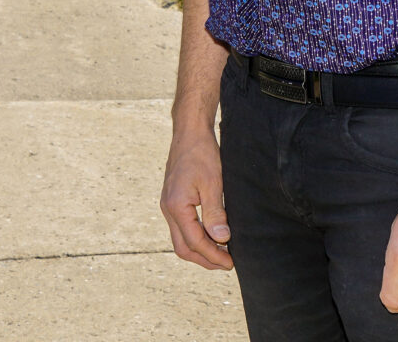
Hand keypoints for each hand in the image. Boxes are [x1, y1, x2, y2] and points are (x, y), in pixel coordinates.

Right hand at [160, 126, 232, 269]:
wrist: (190, 132)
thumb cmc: (202, 153)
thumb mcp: (213, 183)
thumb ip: (215, 213)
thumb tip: (222, 239)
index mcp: (176, 207)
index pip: (194, 242)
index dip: (213, 255)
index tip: (230, 263)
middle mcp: (168, 209)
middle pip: (183, 247)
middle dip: (205, 259)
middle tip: (226, 264)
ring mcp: (168, 205)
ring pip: (180, 239)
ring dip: (200, 250)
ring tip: (221, 254)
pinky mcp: (172, 201)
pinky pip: (181, 227)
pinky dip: (195, 237)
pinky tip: (211, 236)